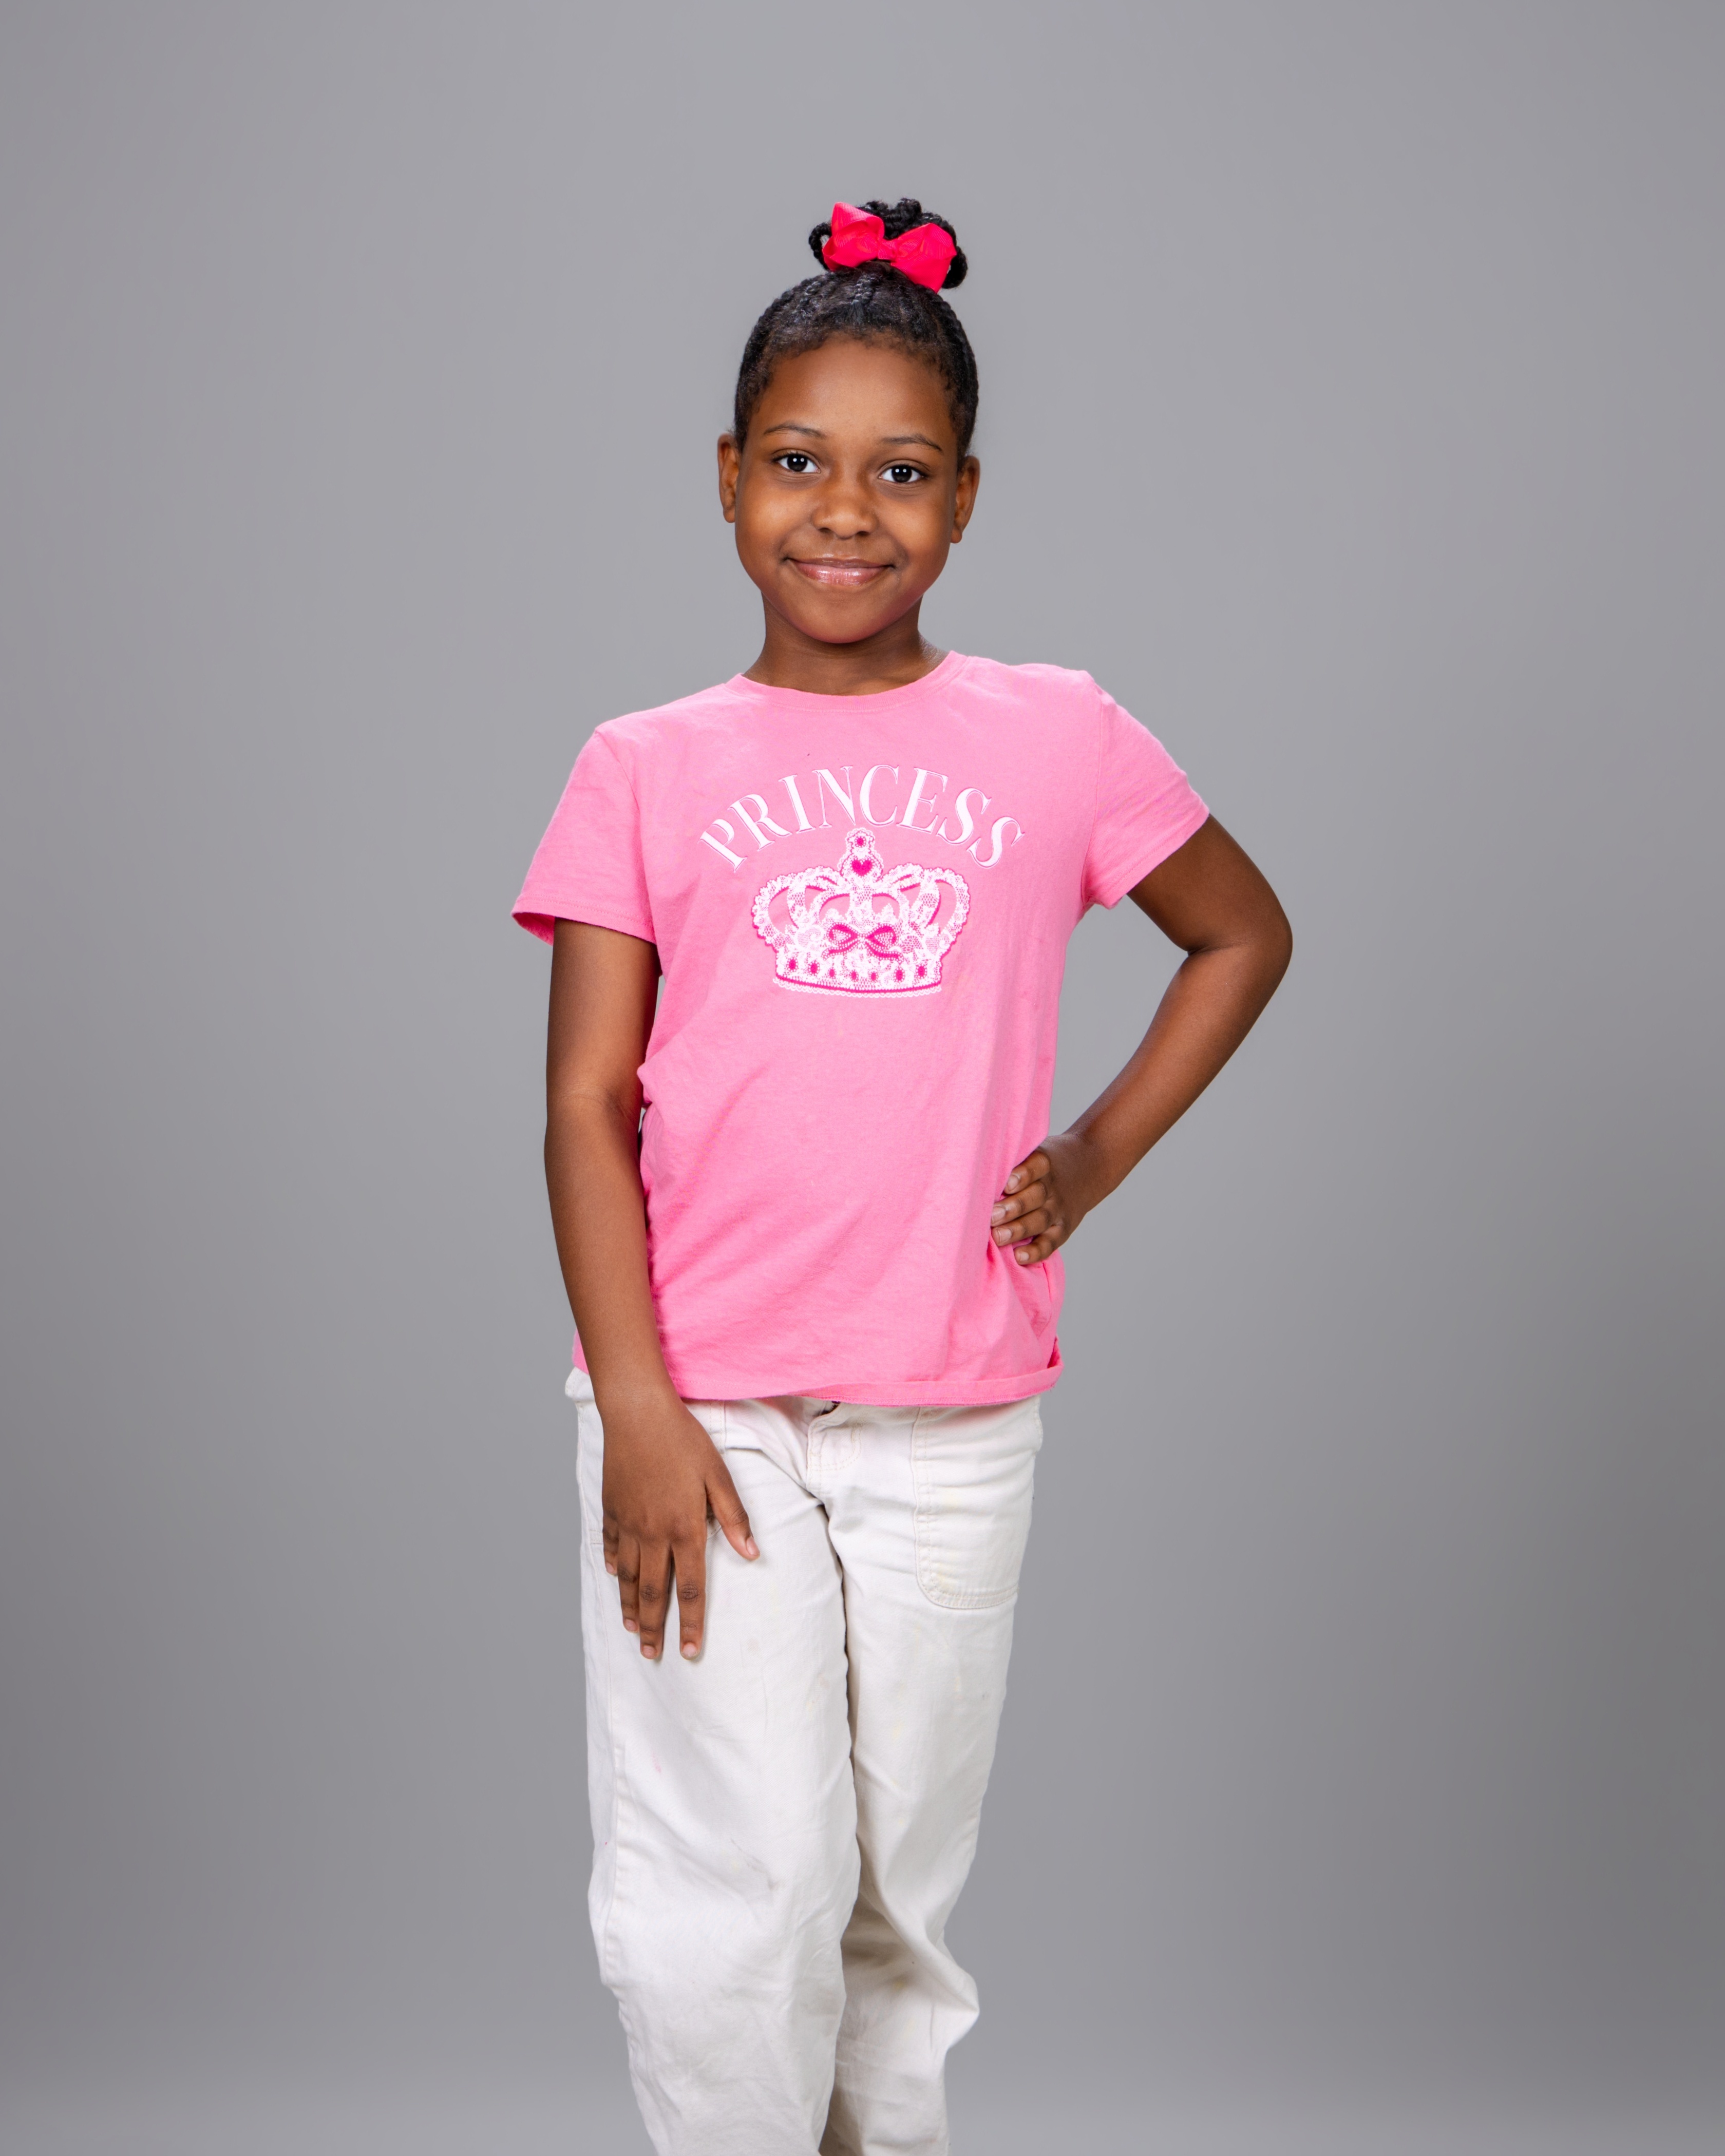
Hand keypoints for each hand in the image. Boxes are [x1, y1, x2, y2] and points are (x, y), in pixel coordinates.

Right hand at [599, 1390, 757, 1660]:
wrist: (638, 1413)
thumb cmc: (683, 1440)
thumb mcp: (718, 1474)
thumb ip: (734, 1516)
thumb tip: (752, 1553)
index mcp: (684, 1528)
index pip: (691, 1588)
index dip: (691, 1623)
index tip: (690, 1651)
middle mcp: (653, 1533)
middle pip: (653, 1591)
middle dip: (653, 1627)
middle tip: (652, 1655)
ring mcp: (628, 1523)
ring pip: (627, 1576)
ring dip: (629, 1606)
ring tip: (631, 1630)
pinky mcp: (611, 1508)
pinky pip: (609, 1545)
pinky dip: (611, 1566)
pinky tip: (614, 1579)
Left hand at [990, 1133, 1106, 1263]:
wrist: (1089, 1168)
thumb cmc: (1044, 1163)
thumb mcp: (1035, 1151)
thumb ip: (1013, 1162)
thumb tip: (974, 1174)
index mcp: (1045, 1163)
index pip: (1036, 1166)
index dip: (1023, 1175)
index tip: (1006, 1183)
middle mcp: (1053, 1187)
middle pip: (1036, 1196)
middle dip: (1013, 1207)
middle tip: (992, 1216)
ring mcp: (1059, 1209)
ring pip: (1041, 1220)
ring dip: (1019, 1229)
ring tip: (998, 1236)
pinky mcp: (1063, 1229)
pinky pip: (1051, 1242)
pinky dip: (1036, 1251)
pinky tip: (1019, 1256)